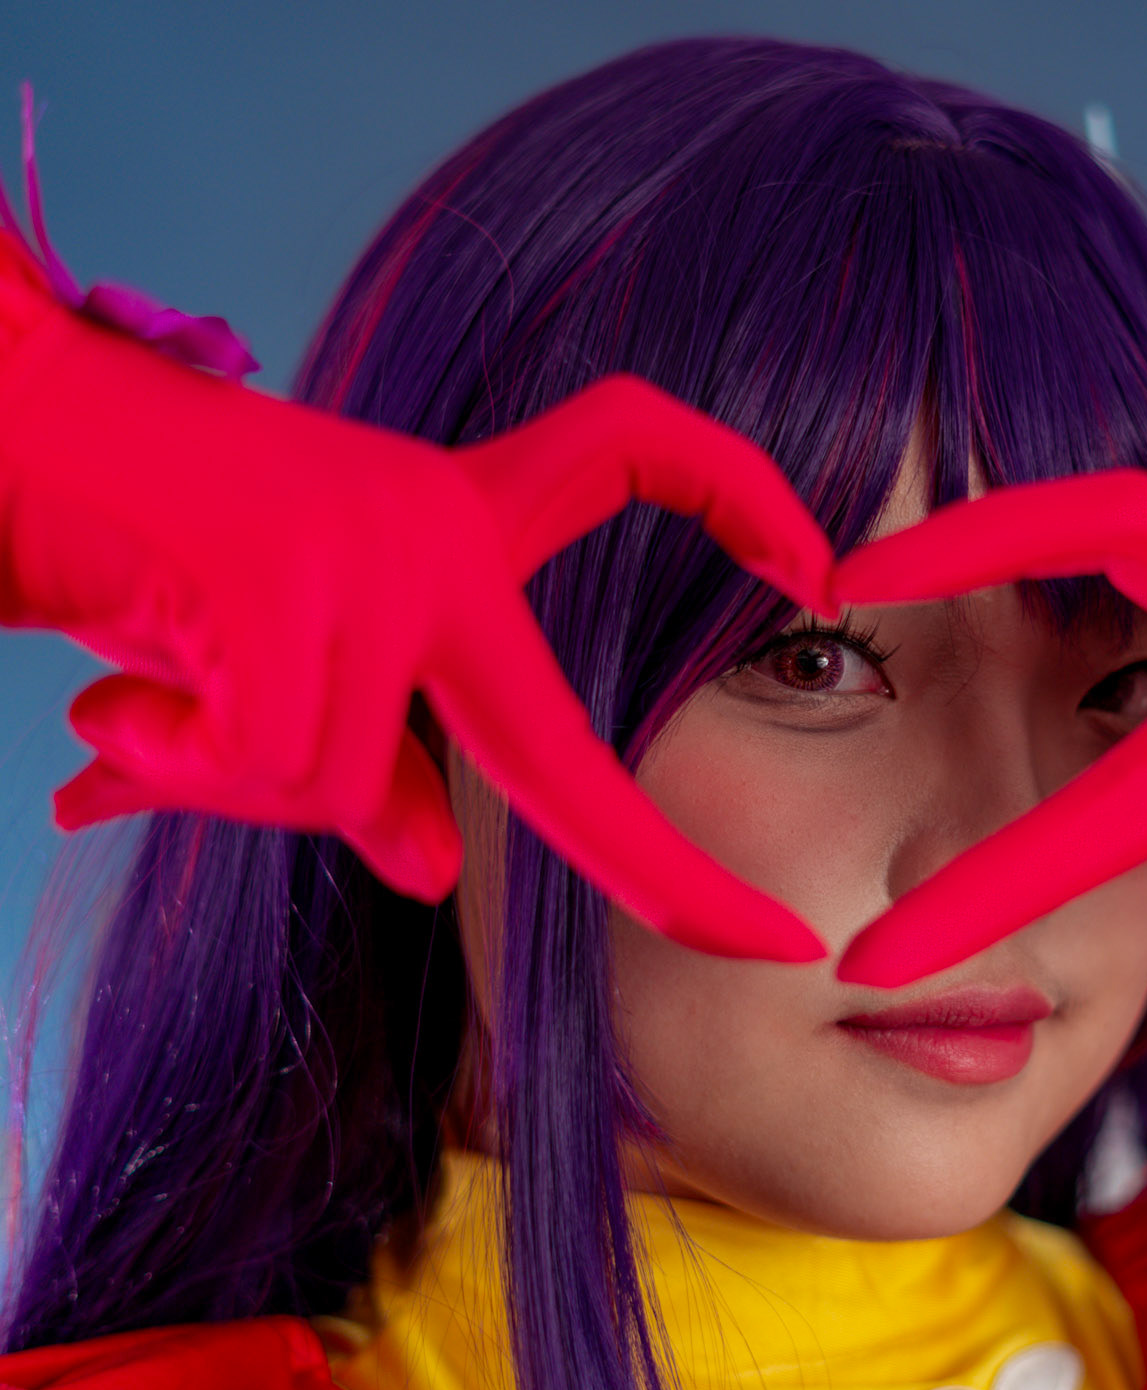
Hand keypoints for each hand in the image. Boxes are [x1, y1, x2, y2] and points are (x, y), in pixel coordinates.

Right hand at [0, 235, 834, 960]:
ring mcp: (367, 553)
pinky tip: (117, 701)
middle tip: (778, 953)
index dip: (728, 483)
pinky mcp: (286, 583)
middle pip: (553, 744)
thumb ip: (374, 758)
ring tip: (147, 698)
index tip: (822, 567)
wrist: (4, 436)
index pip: (624, 450)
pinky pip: (266, 767)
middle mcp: (431, 524)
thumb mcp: (281, 662)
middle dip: (664, 875)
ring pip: (338, 783)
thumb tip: (433, 871)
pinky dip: (174, 764)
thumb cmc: (142, 544)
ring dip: (229, 777)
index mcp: (452, 517)